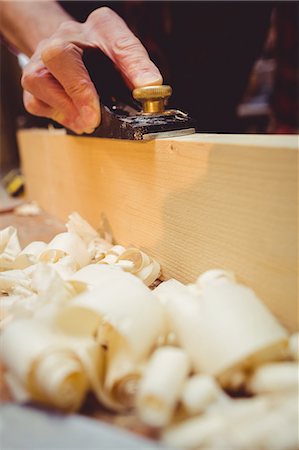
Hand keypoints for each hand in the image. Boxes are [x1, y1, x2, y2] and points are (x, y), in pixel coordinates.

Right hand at [21, 7, 161, 133]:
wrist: (72, 51)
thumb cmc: (101, 56)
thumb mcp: (125, 54)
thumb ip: (138, 66)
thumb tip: (152, 86)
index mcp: (97, 27)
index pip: (113, 36)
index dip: (128, 64)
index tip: (143, 88)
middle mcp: (62, 38)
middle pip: (58, 56)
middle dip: (78, 91)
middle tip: (94, 119)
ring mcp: (41, 59)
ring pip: (38, 82)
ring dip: (66, 109)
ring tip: (88, 122)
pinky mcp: (31, 82)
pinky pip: (36, 102)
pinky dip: (58, 116)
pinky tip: (75, 118)